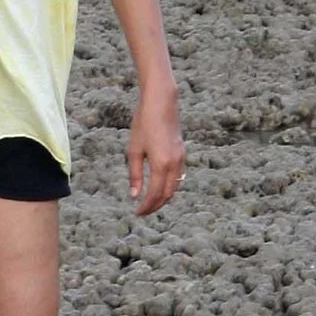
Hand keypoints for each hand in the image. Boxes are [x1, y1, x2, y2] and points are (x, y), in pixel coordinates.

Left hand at [127, 81, 183, 215]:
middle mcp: (174, 164)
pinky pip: (178, 177)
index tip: (136, 212)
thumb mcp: (134, 150)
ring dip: (163, 197)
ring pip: (174, 187)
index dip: (146, 206)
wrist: (161, 102)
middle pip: (167, 194)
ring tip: (150, 202)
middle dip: (155, 206)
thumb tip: (134, 195)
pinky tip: (159, 186)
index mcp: (161, 164)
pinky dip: (169, 186)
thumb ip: (135, 174)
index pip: (154, 194)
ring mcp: (180, 158)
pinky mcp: (182, 153)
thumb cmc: (143, 123)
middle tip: (143, 212)